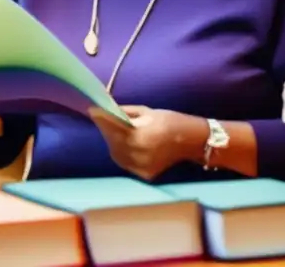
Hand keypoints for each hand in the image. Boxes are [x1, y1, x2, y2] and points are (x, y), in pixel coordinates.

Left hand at [89, 106, 206, 180]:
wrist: (191, 141)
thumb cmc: (170, 121)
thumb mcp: (148, 112)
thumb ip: (126, 113)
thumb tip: (107, 109)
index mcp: (141, 136)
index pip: (114, 128)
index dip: (102, 119)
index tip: (93, 110)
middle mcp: (139, 154)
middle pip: (113, 142)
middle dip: (107, 130)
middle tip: (103, 119)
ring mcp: (141, 167)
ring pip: (117, 155)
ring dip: (112, 142)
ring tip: (114, 131)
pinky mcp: (144, 174)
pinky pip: (126, 163)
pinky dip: (122, 154)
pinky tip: (124, 145)